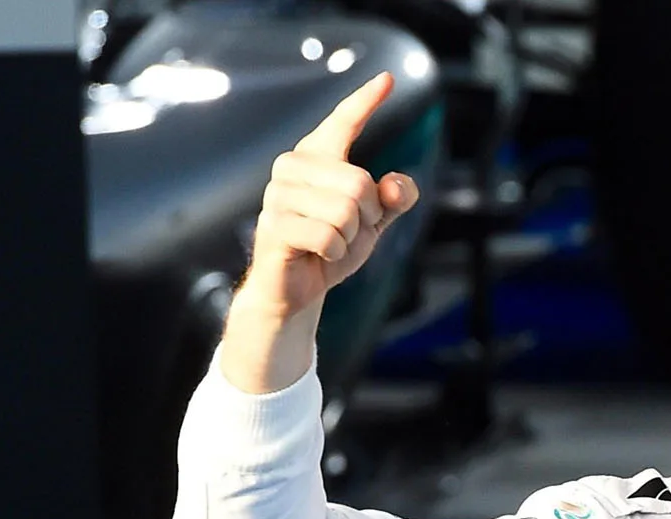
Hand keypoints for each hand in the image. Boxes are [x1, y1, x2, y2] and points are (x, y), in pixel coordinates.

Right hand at [235, 72, 419, 319]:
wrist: (296, 288)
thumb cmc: (332, 247)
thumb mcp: (373, 222)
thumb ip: (393, 199)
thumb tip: (398, 184)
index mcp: (316, 157)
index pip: (344, 123)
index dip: (365, 101)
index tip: (387, 78)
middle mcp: (291, 166)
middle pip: (360, 183)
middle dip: (367, 217)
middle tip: (349, 232)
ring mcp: (277, 195)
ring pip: (345, 212)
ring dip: (350, 238)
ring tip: (331, 243)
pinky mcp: (273, 225)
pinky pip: (329, 238)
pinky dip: (335, 254)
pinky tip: (317, 255)